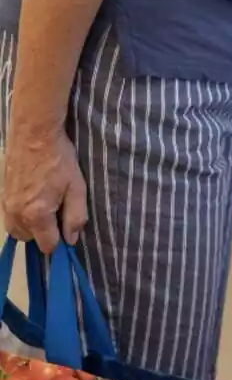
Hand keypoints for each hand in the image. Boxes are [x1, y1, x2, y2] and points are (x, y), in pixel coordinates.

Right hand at [2, 130, 87, 252]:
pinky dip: (21, 215)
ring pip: (16, 230)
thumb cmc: (60, 159)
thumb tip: (71, 239)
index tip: (66, 229)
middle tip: (57, 214)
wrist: (34, 135)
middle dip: (44, 233)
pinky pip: (9, 216)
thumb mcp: (77, 187)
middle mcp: (17, 213)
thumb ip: (76, 216)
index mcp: (37, 214)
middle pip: (29, 239)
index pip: (47, 245)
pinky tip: (34, 198)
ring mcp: (5, 204)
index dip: (60, 241)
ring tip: (46, 206)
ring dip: (30, 226)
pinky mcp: (1, 195)